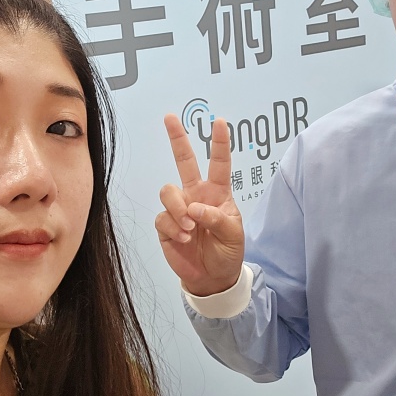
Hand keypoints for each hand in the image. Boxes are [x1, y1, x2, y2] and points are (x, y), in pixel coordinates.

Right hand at [155, 114, 244, 296]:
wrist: (212, 278)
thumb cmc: (227, 251)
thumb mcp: (233, 235)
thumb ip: (217, 219)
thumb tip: (194, 208)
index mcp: (217, 193)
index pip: (218, 164)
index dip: (220, 143)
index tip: (220, 122)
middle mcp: (196, 195)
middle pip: (184, 161)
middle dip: (177, 138)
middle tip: (169, 117)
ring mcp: (179, 208)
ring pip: (168, 191)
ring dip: (178, 208)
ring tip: (191, 229)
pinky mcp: (166, 225)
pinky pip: (163, 217)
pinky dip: (174, 228)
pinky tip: (185, 239)